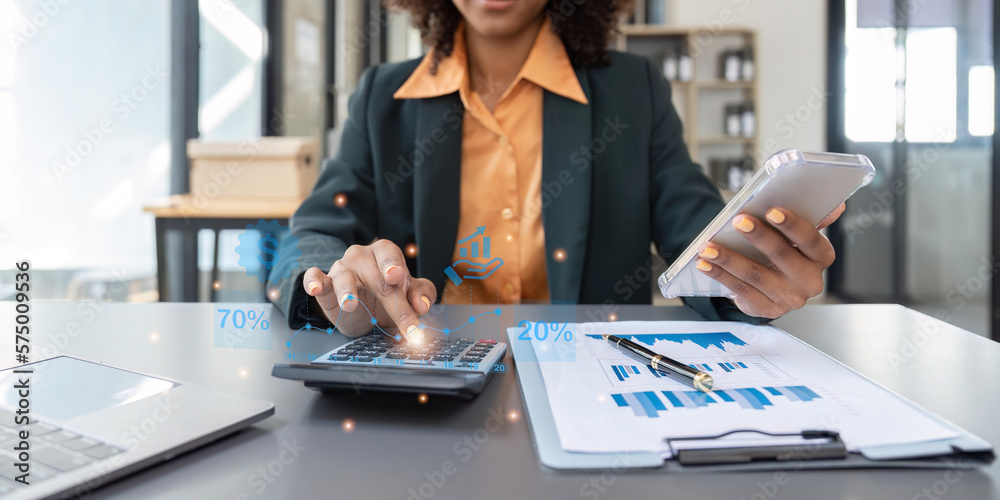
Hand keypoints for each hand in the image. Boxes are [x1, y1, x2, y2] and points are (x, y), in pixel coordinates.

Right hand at [301, 240, 436, 339]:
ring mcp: (341, 269)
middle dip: (390, 300)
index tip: (397, 276)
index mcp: (385, 253)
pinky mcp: (323, 284)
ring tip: (351, 305)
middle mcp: (361, 257)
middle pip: (374, 275)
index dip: (393, 264)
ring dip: (347, 290)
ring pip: (343, 275)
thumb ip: (422, 294)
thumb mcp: (409, 294)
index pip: (390, 254)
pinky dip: (313, 281)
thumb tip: (422, 305)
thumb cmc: (388, 295)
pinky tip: (315, 288)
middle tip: (403, 322)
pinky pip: (314, 277)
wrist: (364, 311)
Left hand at [695, 204, 845, 318]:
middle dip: (759, 237)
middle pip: (782, 256)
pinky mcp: (767, 309)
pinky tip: (704, 263)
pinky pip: (740, 290)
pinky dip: (720, 275)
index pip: (811, 240)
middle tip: (739, 221)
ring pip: (756, 275)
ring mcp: (788, 298)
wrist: (772, 288)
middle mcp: (809, 281)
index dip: (792, 225)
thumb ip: (811, 219)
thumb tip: (836, 206)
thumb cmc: (784, 254)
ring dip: (730, 258)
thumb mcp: (797, 237)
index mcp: (821, 257)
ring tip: (709, 246)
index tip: (772, 210)